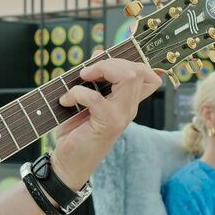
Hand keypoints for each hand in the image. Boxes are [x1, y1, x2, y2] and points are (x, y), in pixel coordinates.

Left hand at [49, 59, 161, 188]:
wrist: (68, 162)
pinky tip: (66, 101)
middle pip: (137, 70)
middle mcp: (129, 108)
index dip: (129, 60)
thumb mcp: (86, 99)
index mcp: (127, 101)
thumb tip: (98, 52)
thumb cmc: (76, 132)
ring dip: (100, 71)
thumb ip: (95, 77)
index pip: (147, 74)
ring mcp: (122, 116)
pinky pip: (98, 98)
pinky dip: (78, 93)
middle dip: (110, 61)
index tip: (102, 61)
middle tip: (86, 72)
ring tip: (80, 79)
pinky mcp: (108, 124)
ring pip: (128, 78)